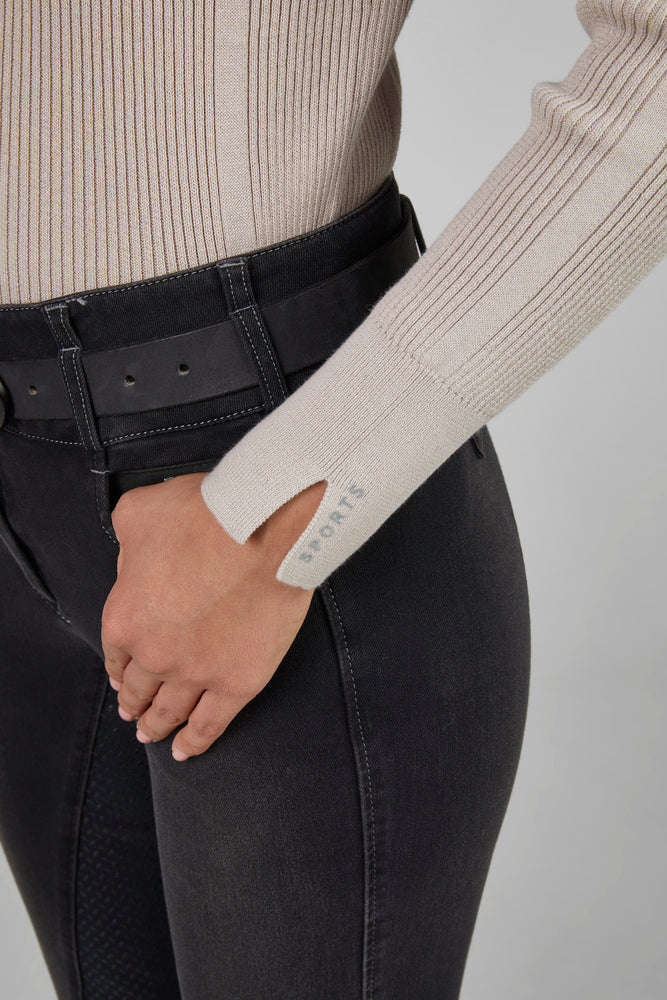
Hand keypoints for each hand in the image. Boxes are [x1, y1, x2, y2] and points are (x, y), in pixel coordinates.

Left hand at [100, 472, 326, 759]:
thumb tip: (132, 561)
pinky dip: (196, 742)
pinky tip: (186, 751)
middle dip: (133, 701)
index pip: (114, 652)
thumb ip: (125, 545)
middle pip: (139, 687)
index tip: (120, 677)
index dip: (117, 667)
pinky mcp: (238, 683)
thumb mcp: (138, 513)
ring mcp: (196, 674)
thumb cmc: (204, 514)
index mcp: (125, 615)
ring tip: (152, 734)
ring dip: (157, 725)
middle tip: (133, 713)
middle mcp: (154, 654)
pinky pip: (211, 724)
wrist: (263, 528)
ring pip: (170, 711)